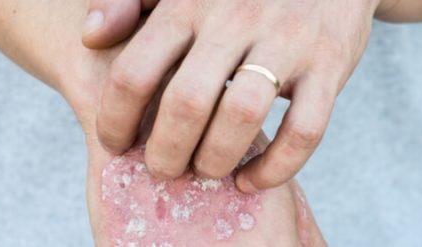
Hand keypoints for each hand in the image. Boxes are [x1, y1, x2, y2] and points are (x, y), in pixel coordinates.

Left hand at [0, 1, 325, 243]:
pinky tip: (252, 179)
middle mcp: (236, 17)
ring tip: (206, 170)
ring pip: (242, 116)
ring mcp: (287, 40)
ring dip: (216, 159)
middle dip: (165, 152)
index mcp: (190, 1)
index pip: (134, 72)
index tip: (115, 144)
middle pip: (186, 103)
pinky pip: (305, 129)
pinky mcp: (329, 63)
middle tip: (162, 167)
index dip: (115, 120)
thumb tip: (92, 39)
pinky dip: (277, 167)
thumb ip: (130, 3)